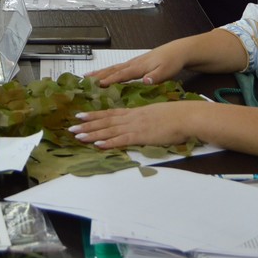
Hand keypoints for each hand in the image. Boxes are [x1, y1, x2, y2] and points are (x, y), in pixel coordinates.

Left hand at [67, 101, 199, 149]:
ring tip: (78, 136)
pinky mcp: (141, 136)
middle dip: (87, 125)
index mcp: (135, 112)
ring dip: (92, 134)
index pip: (110, 114)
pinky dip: (108, 143)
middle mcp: (131, 118)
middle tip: (71, 128)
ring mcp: (135, 126)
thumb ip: (144, 119)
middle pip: (105, 122)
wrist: (186, 116)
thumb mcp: (155, 114)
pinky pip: (122, 140)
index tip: (80, 116)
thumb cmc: (175, 116)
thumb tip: (137, 124)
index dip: (94, 116)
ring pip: (109, 130)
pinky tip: (98, 145)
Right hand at [88, 41, 186, 86]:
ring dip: (100, 72)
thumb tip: (145, 81)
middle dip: (98, 75)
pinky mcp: (135, 64)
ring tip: (87, 76)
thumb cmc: (172, 62)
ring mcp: (133, 63)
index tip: (98, 85)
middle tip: (84, 80)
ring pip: (113, 68)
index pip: (121, 74)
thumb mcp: (167, 71)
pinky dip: (108, 71)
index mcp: (139, 67)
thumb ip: (155, 77)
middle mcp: (133, 64)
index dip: (110, 80)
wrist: (178, 51)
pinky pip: (118, 68)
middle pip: (112, 69)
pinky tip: (105, 74)